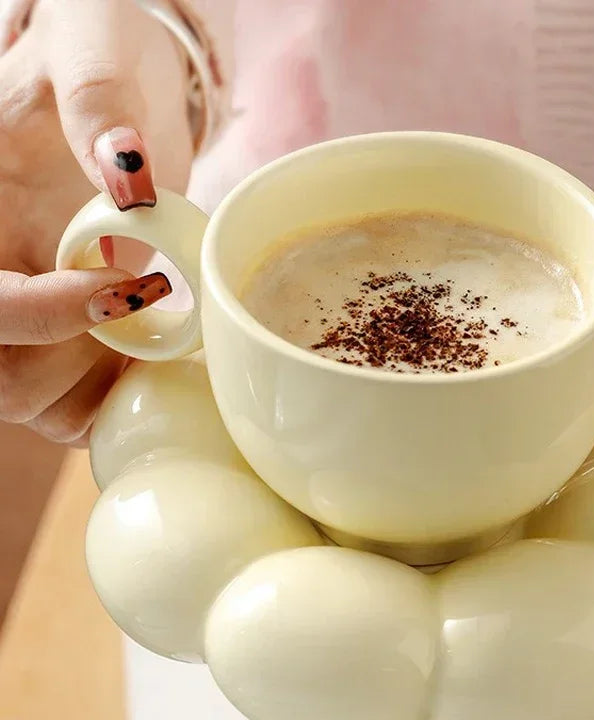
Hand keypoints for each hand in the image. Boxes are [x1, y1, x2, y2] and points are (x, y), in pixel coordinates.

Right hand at [0, 0, 192, 443]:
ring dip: (111, 389)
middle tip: (153, 321)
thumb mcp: (92, 49)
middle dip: (71, 366)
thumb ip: (98, 100)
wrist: (128, 95)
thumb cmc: (96, 54)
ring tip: (179, 348)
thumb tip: (128, 174)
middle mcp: (0, 273)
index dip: (37, 312)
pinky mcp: (81, 336)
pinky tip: (178, 367)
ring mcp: (37, 314)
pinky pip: (86, 399)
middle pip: (4, 375)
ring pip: (42, 398)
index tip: (124, 285)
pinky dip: (128, 399)